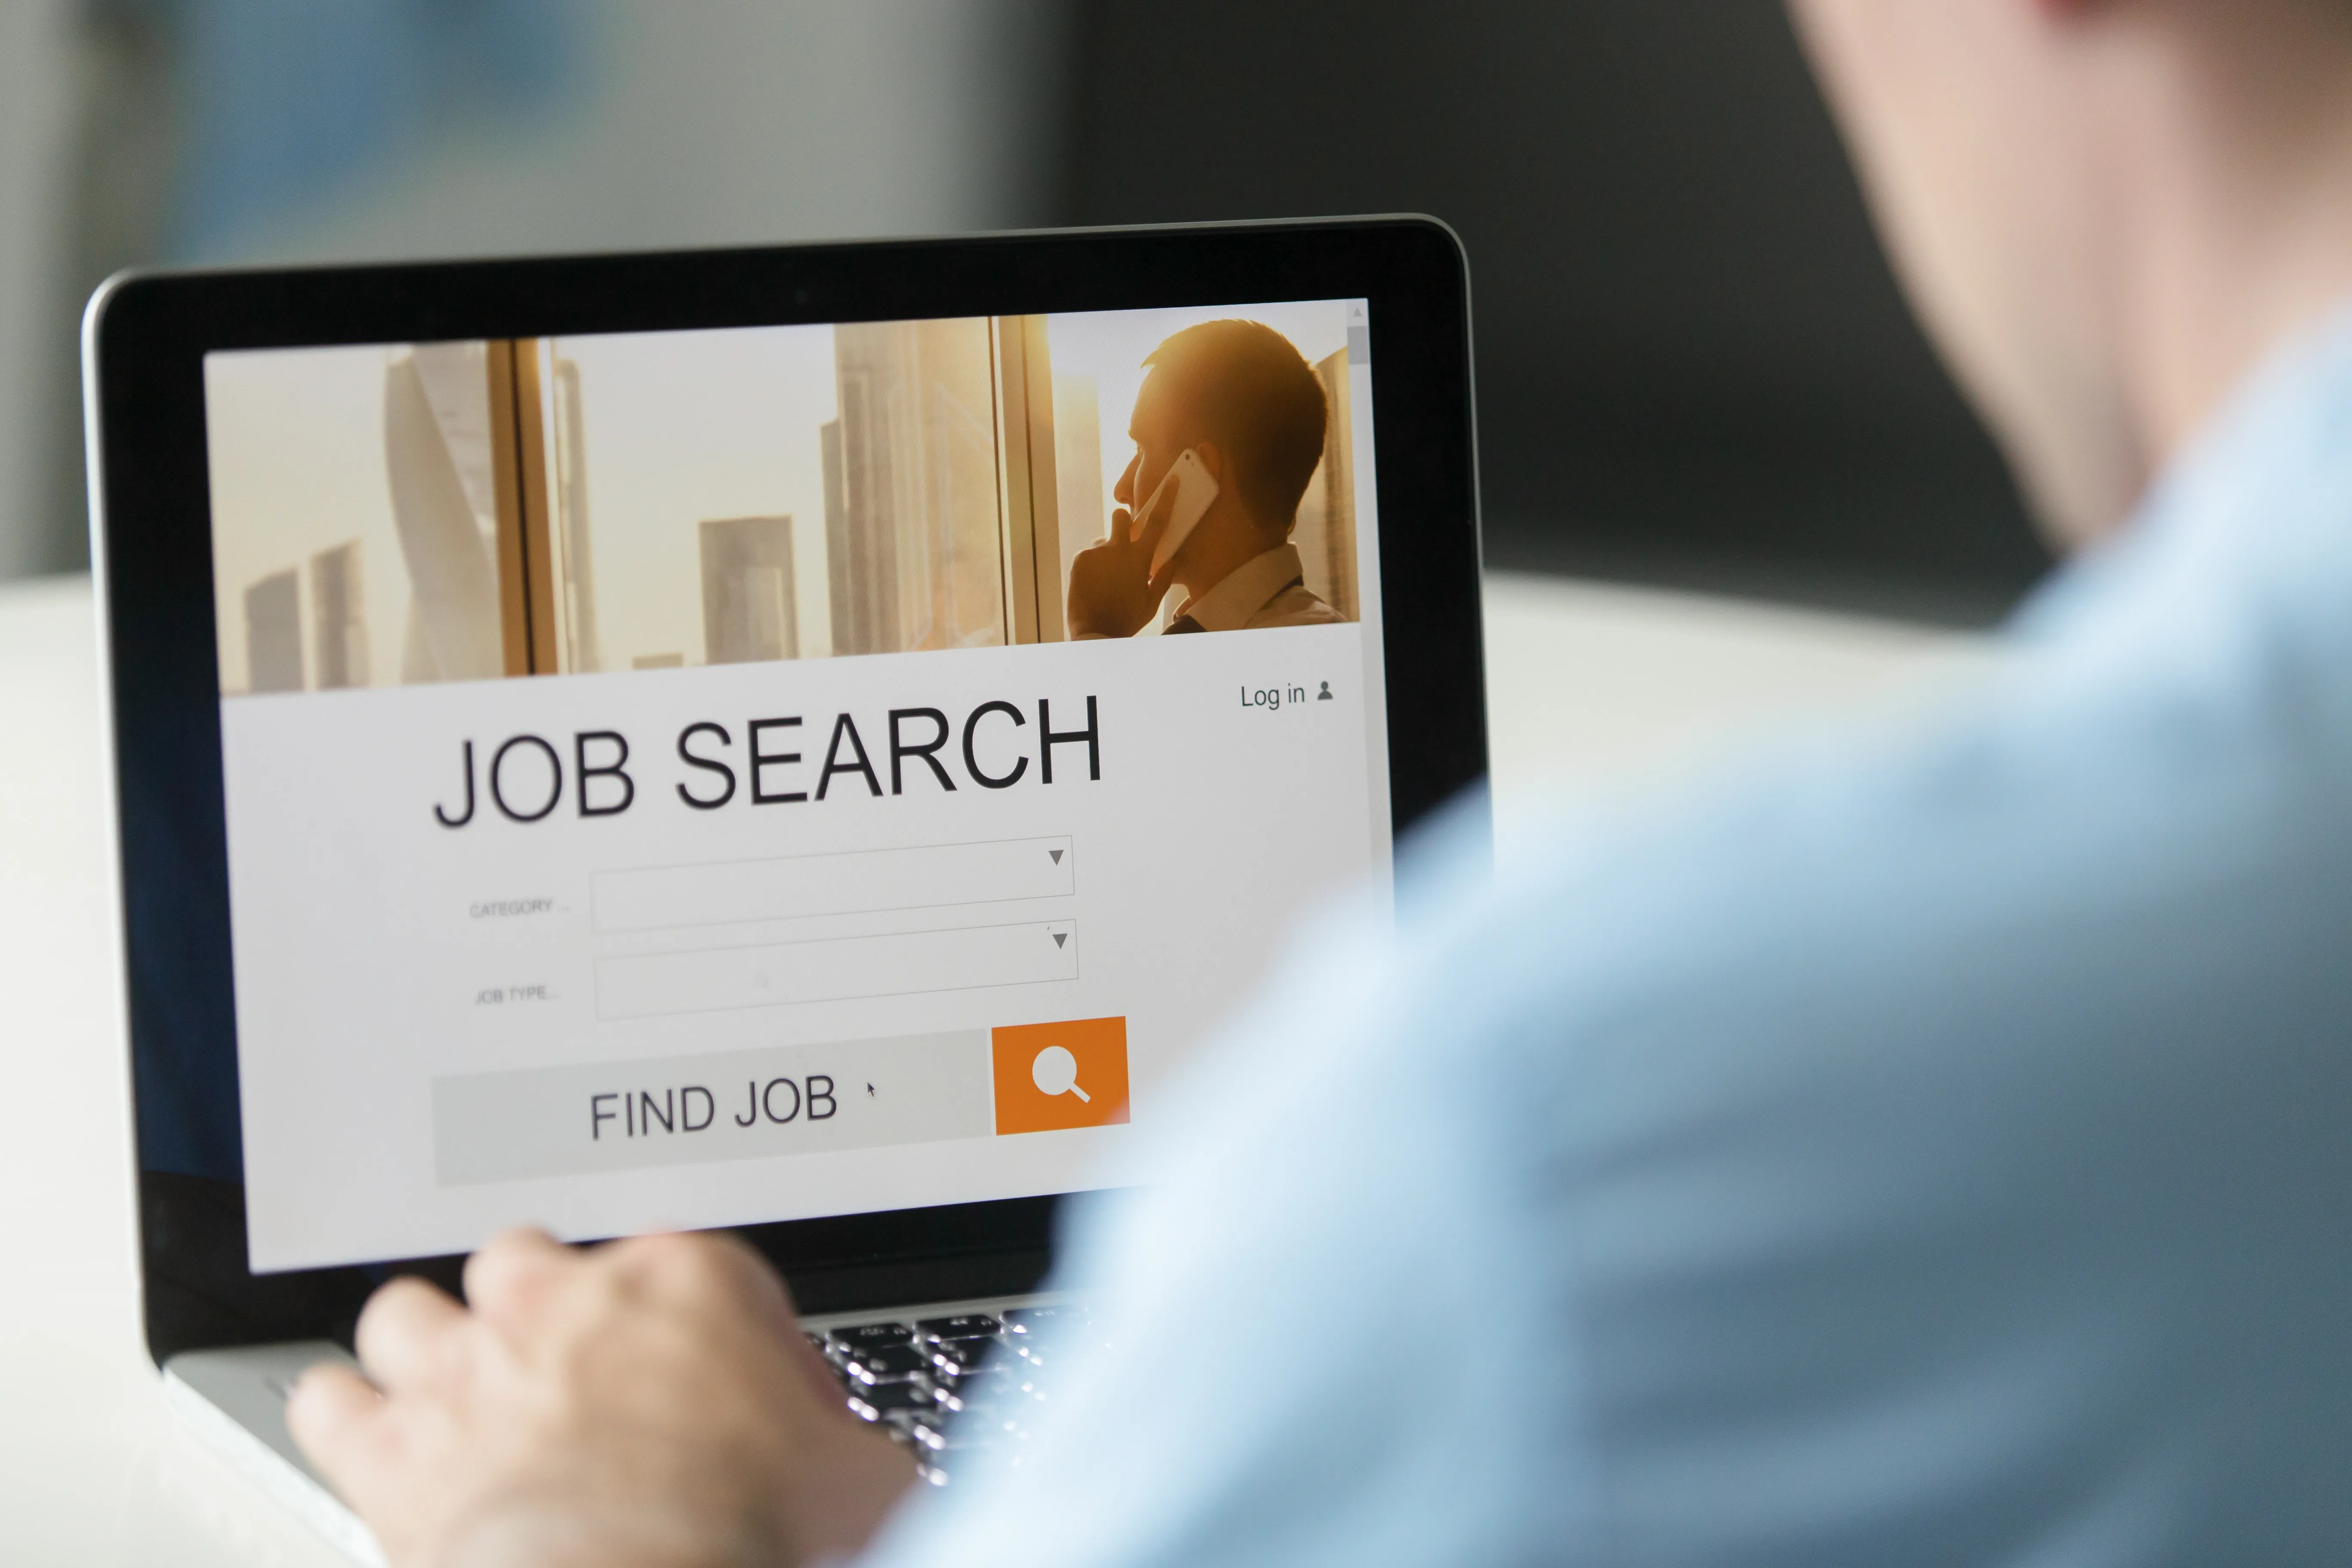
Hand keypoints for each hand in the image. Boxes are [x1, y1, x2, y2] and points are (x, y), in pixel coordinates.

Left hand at [287, 1228, 916, 1567]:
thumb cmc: (748, 1538)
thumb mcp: (860, 1480)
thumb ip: (856, 1451)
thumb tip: (882, 1478)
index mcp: (687, 1284)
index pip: (691, 1267)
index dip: (709, 1332)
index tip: (719, 1389)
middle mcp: (566, 1303)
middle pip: (528, 1260)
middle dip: (540, 1308)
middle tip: (565, 1368)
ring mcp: (470, 1368)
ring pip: (411, 1309)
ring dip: (428, 1350)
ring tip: (453, 1393)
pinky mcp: (393, 1449)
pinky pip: (330, 1400)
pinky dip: (346, 1419)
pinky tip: (372, 1441)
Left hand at [1066, 481, 1176, 638]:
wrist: (1095, 633)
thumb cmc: (1126, 619)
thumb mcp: (1151, 603)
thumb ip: (1164, 577)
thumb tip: (1178, 558)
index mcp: (1139, 559)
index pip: (1157, 523)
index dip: (1166, 500)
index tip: (1171, 482)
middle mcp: (1117, 549)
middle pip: (1121, 516)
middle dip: (1124, 521)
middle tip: (1124, 542)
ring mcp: (1096, 553)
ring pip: (1104, 542)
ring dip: (1107, 554)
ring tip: (1106, 581)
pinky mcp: (1080, 559)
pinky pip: (1090, 554)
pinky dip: (1094, 566)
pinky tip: (1094, 585)